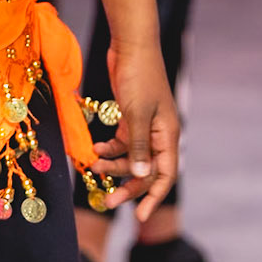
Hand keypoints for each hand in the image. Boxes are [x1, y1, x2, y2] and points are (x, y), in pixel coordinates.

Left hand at [94, 44, 179, 220]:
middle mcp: (159, 134)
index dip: (154, 197)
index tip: (139, 216)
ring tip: (93, 166)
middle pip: (146, 170)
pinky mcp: (130, 117)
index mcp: (168, 135)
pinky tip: (94, 150)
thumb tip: (142, 177)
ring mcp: (145, 126)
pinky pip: (122, 142)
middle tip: (108, 201)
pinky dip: (109, 148)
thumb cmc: (138, 77)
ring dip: (114, 165)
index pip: (166, 175)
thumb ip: (138, 147)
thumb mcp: (136, 115)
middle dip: (128, 186)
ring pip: (131, 157)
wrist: (131, 45)